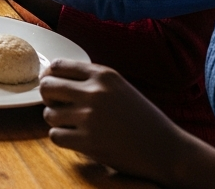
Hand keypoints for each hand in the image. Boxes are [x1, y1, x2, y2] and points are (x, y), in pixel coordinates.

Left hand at [39, 61, 193, 183]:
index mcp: (104, 75)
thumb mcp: (120, 88)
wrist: (167, 149)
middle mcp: (95, 92)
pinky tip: (77, 138)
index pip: (58, 65)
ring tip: (73, 125)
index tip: (51, 85)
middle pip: (47, 87)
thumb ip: (91, 81)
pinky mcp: (88, 141)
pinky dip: (62, 138)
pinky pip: (55, 136)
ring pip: (48, 114)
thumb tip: (52, 77)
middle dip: (48, 98)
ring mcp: (91, 117)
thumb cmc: (142, 119)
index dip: (49, 76)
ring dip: (56, 120)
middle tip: (57, 106)